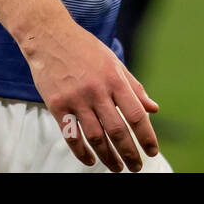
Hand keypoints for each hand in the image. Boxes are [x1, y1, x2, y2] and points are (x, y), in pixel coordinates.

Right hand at [23, 20, 159, 171]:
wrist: (50, 36)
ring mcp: (76, 99)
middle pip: (118, 130)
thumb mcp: (114, 62)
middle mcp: (97, 90)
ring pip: (96, 137)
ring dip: (108, 157)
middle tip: (136, 167)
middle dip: (129, 153)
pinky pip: (72, 136)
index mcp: (115, 79)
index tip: (152, 151)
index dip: (147, 136)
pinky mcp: (57, 105)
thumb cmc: (85, 49)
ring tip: (116, 168)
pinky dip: (82, 152)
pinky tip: (91, 160)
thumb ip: (133, 86)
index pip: (136, 114)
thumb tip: (154, 108)